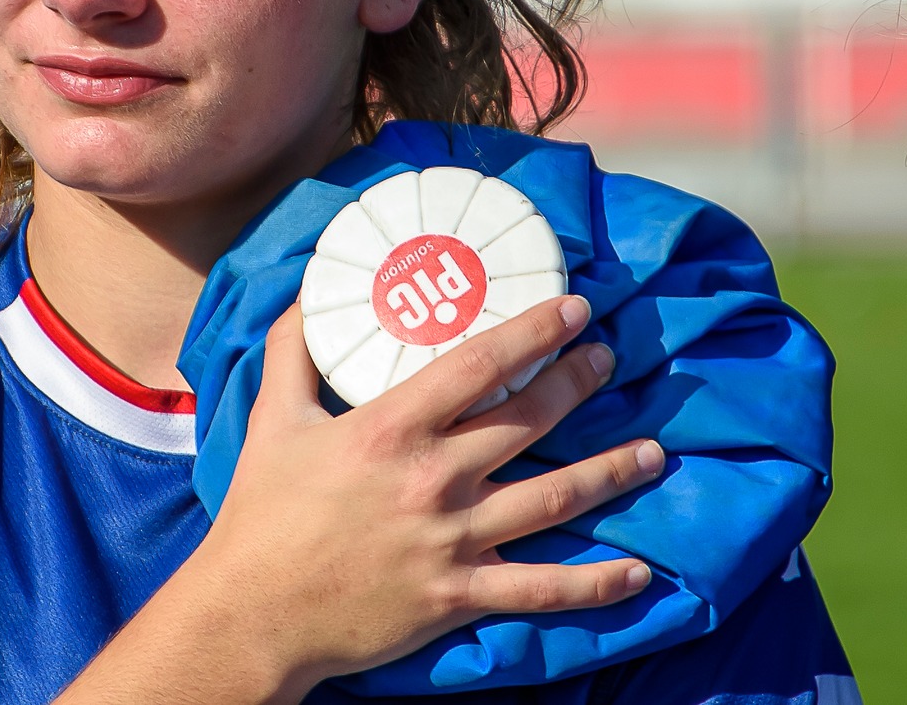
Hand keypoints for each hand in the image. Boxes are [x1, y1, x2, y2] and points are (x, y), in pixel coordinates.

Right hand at [64, 295, 660, 704]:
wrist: (253, 613)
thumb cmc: (259, 514)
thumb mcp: (269, 418)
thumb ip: (293, 351)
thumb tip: (307, 293)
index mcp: (389, 427)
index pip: (479, 365)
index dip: (534, 332)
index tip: (574, 309)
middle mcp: (432, 479)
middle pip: (529, 420)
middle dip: (579, 382)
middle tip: (609, 357)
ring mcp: (452, 540)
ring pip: (554, 499)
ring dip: (612, 473)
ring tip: (653, 452)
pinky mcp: (458, 596)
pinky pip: (542, 589)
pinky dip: (596, 584)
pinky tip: (639, 573)